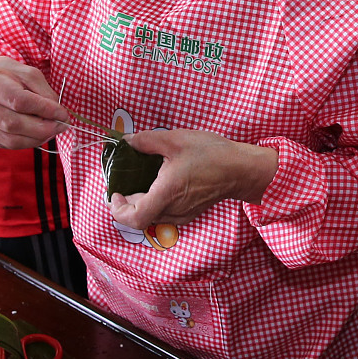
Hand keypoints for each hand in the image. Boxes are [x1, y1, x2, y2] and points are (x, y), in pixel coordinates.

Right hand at [0, 55, 67, 148]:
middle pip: (13, 124)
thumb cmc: (4, 73)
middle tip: (61, 126)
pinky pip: (5, 145)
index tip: (63, 114)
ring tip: (51, 131)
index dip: (44, 110)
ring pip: (9, 140)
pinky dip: (25, 142)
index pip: (19, 101)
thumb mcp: (26, 72)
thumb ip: (43, 91)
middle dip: (42, 129)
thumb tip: (57, 114)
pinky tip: (35, 135)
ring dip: (36, 139)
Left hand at [109, 130, 276, 227]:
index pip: (134, 219)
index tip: (116, 193)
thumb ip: (146, 141)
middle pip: (140, 217)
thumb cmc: (211, 154)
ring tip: (141, 181)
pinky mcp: (190, 213)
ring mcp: (183, 214)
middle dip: (128, 202)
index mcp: (166, 194)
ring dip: (142, 203)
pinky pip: (165, 213)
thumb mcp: (175, 140)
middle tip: (125, 181)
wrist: (241, 169)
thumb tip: (126, 142)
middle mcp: (173, 209)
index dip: (118, 210)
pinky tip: (159, 184)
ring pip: (152, 216)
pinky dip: (155, 203)